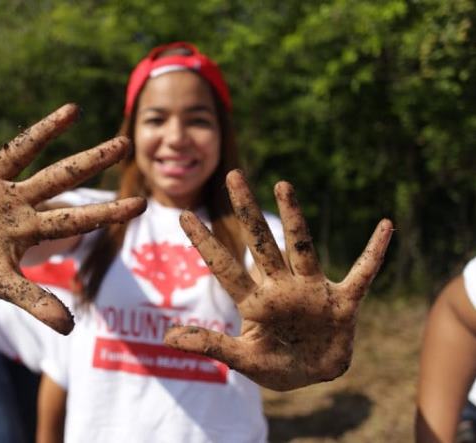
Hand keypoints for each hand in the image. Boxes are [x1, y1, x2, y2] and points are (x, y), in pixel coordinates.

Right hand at [0, 77, 145, 334]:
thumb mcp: (1, 284)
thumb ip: (34, 300)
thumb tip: (70, 328)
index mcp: (28, 226)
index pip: (74, 217)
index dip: (105, 213)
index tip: (140, 203)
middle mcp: (16, 198)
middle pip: (59, 177)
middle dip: (90, 163)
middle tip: (124, 144)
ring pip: (21, 150)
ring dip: (45, 131)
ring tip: (74, 110)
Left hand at [164, 169, 392, 389]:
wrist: (315, 375)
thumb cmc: (277, 365)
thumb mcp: (243, 359)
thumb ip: (211, 345)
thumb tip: (167, 338)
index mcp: (256, 302)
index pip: (225, 267)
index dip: (205, 243)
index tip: (183, 216)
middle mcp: (282, 287)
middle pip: (261, 244)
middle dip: (246, 212)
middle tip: (232, 176)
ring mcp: (313, 291)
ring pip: (302, 247)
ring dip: (294, 218)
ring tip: (283, 185)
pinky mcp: (343, 302)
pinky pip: (363, 273)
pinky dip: (375, 253)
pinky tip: (386, 226)